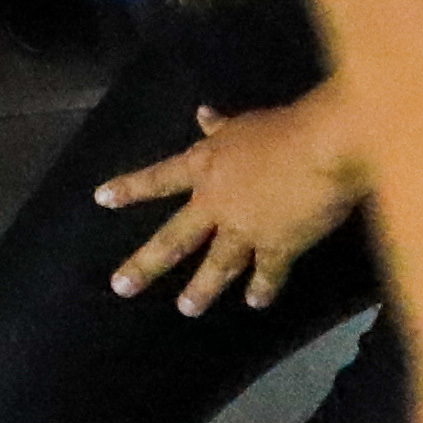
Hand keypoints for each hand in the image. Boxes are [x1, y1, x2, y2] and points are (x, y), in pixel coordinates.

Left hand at [97, 95, 368, 317]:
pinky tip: (255, 302)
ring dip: (201, 289)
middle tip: (121, 287)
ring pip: (216, 265)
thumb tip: (201, 114)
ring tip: (186, 308)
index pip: (159, 178)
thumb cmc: (285, 128)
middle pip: (174, 238)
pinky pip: (267, 272)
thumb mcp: (244, 124)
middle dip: (146, 264)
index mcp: (205, 166)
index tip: (100, 199)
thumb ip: (221, 127)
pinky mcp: (278, 246)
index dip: (130, 188)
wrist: (322, 150)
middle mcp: (215, 202)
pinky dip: (262, 288)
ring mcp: (244, 228)